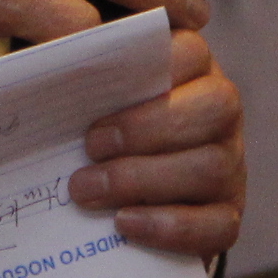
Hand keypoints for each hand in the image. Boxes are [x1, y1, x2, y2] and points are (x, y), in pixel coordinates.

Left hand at [70, 27, 243, 257]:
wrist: (124, 187)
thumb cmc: (101, 122)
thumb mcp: (94, 88)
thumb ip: (82, 68)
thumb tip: (47, 60)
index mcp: (192, 69)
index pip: (192, 51)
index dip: (153, 67)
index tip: (97, 92)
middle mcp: (221, 113)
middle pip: (215, 108)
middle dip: (147, 129)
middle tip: (90, 147)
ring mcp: (231, 166)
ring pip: (213, 167)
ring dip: (144, 180)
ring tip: (87, 190)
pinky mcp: (228, 215)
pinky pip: (217, 225)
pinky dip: (167, 227)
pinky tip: (123, 224)